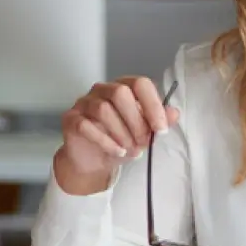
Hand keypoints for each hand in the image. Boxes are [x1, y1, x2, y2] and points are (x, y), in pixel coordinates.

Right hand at [53, 75, 178, 192]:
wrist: (95, 161)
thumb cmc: (121, 141)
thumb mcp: (144, 133)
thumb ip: (159, 121)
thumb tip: (174, 113)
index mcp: (124, 87)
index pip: (140, 84)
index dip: (152, 105)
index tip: (161, 129)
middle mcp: (103, 89)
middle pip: (120, 93)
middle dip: (136, 121)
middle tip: (143, 142)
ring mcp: (84, 102)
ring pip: (103, 109)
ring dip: (121, 134)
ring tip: (131, 150)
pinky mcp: (71, 118)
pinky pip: (86, 125)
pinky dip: (105, 141)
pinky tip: (117, 152)